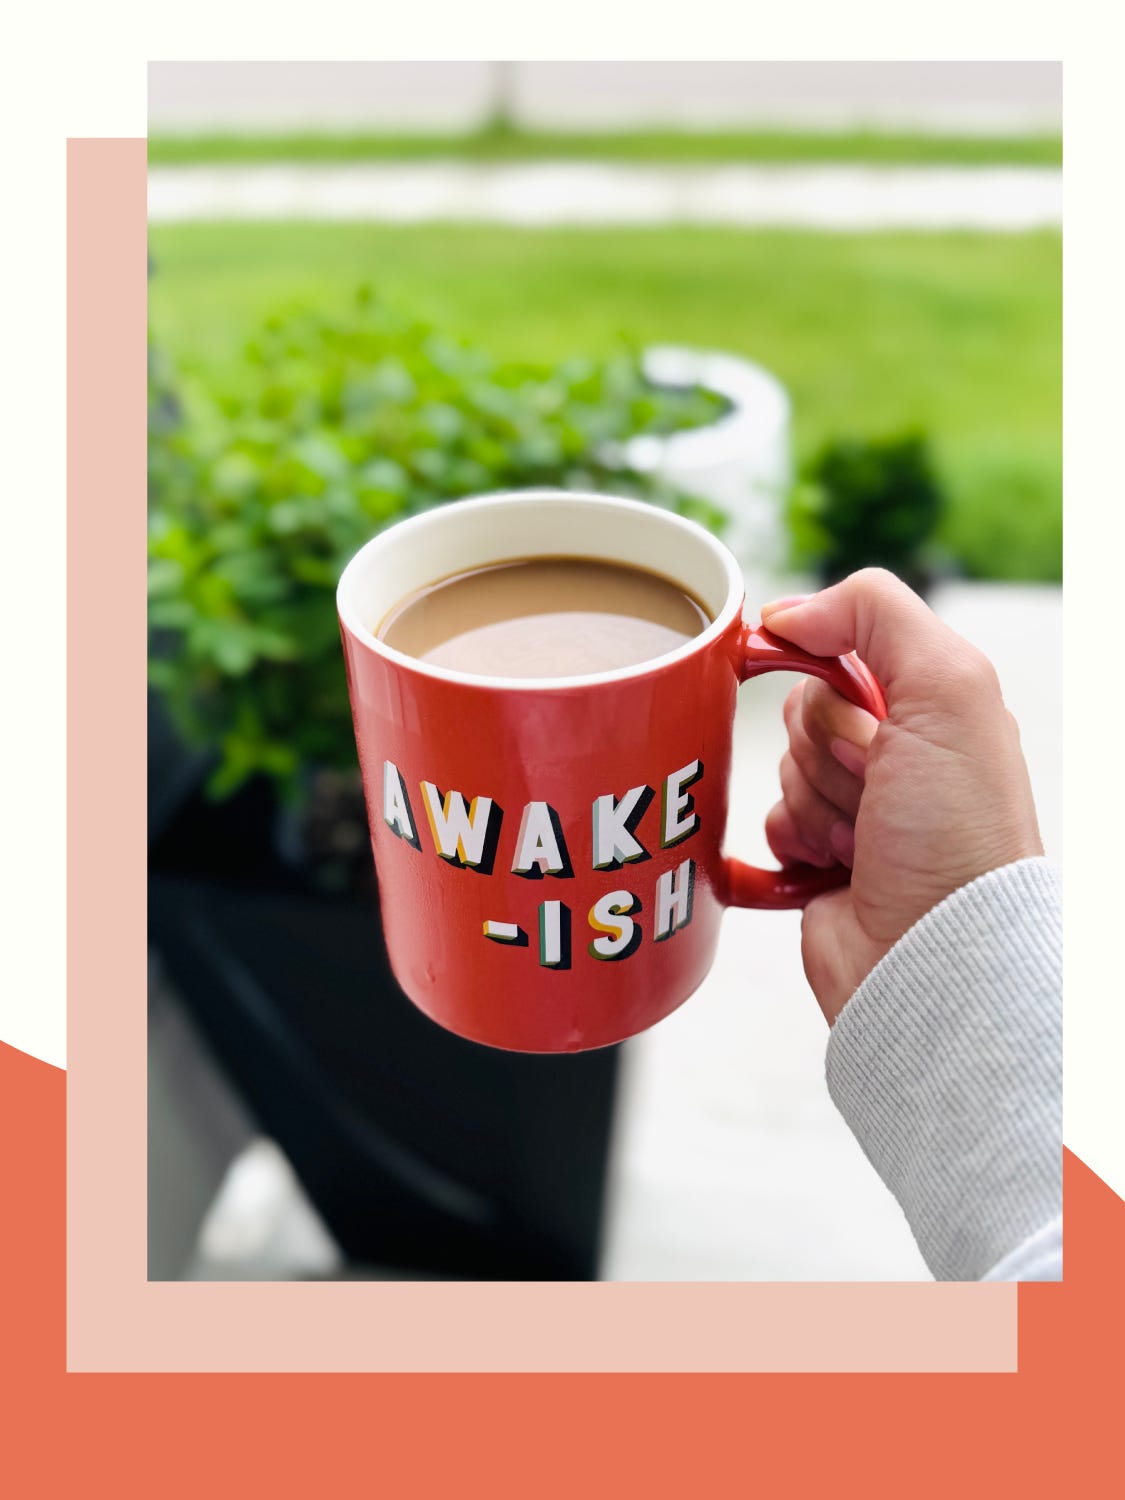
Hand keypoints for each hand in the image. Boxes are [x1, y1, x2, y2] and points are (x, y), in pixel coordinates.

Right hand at [761, 569, 1043, 1024]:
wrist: (934, 957)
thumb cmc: (959, 837)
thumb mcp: (949, 688)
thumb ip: (877, 613)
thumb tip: (791, 610)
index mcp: (936, 707)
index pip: (842, 652)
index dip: (835, 685)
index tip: (862, 720)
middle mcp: (901, 754)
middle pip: (804, 709)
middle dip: (826, 750)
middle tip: (873, 788)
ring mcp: (860, 808)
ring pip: (781, 766)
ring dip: (813, 801)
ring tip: (862, 840)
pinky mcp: (822, 859)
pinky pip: (769, 822)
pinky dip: (791, 839)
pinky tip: (831, 863)